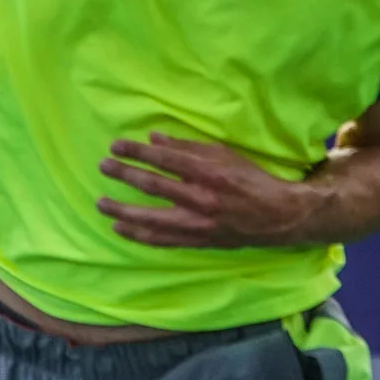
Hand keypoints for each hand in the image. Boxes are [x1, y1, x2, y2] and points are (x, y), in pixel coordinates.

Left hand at [95, 134, 310, 248]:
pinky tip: (120, 228)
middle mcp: (201, 199)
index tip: (116, 145)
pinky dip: (139, 235)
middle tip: (103, 167)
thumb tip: (154, 138)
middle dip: (124, 175)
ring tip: (101, 203)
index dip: (136, 151)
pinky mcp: (198, 242)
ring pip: (151, 219)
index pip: (164, 159)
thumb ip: (188, 148)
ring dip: (122, 211)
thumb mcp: (224, 155)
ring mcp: (198, 224)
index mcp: (208, 173)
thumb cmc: (251, 180)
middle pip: (153, 186)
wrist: (278, 216)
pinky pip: (162, 240)